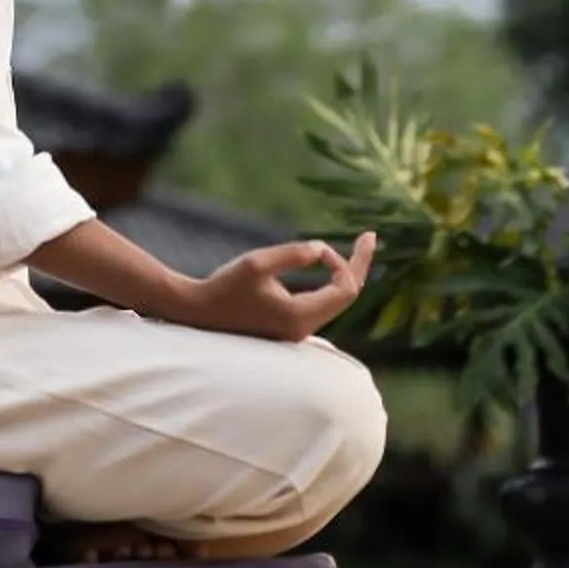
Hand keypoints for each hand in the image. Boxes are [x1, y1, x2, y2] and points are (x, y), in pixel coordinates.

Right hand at [184, 233, 376, 342]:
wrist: (198, 312)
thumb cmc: (224, 286)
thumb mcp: (256, 263)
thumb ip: (292, 254)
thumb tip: (320, 249)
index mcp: (300, 316)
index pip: (344, 290)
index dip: (342, 262)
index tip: (319, 247)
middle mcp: (303, 328)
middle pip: (346, 296)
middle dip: (358, 265)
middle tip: (370, 237)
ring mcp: (296, 331)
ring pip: (335, 301)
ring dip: (344, 274)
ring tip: (359, 249)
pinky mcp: (287, 327)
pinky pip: (321, 304)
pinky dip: (330, 284)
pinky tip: (330, 269)